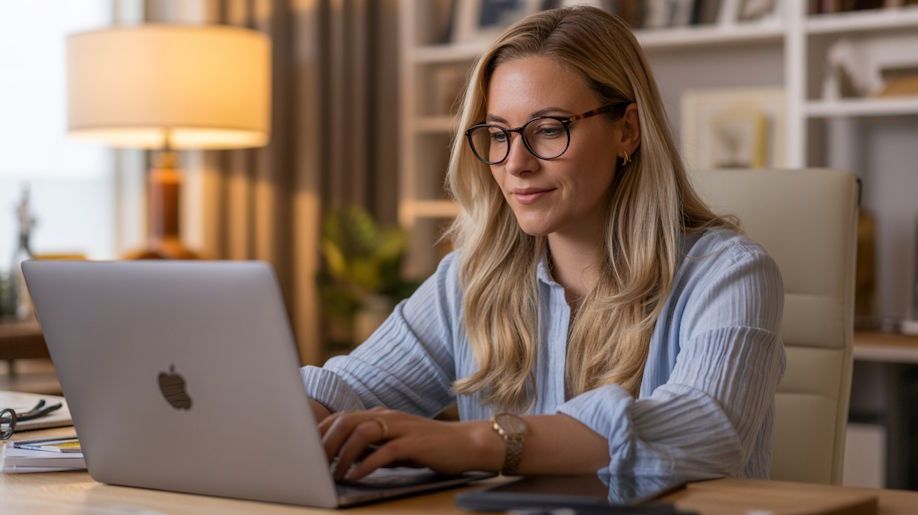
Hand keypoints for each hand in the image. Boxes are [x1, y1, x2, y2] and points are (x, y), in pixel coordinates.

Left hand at [318, 407, 502, 480]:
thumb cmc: (431, 447)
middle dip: (324, 442)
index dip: (321, 433)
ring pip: (361, 433)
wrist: (468, 444)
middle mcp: (389, 416)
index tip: (306, 452)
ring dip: (342, 455)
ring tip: (332, 474)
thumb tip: (345, 459)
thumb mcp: (397, 445)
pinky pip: (384, 451)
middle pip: (346, 421)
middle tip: (312, 464)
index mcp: (382, 415)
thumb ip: (374, 447)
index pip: (342, 418)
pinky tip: (356, 476)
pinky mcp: (414, 442)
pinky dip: (366, 465)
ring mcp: (401, 427)